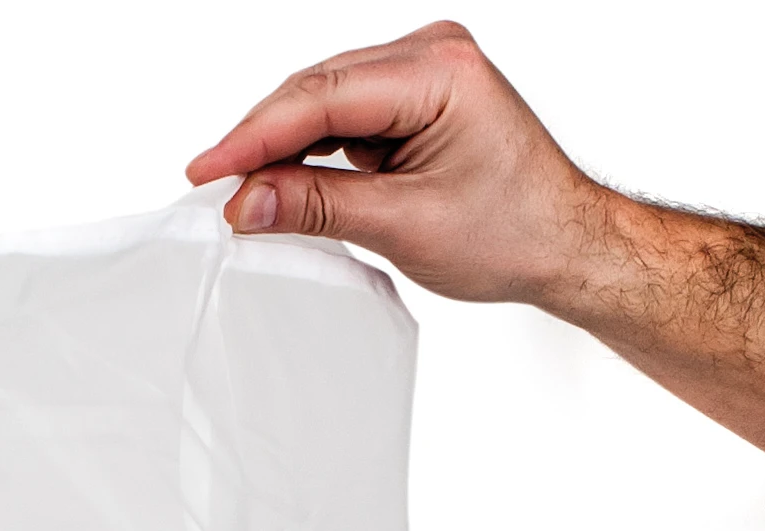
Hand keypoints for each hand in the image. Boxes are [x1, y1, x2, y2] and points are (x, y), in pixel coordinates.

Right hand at [183, 21, 608, 308]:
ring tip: (245, 196)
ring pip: (320, 102)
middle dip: (261, 143)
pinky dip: (306, 150)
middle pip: (315, 91)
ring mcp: (422, 71)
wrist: (560, 242)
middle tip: (214, 195)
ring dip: (280, 148)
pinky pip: (338, 115)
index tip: (204, 172)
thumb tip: (245, 202)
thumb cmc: (513, 229)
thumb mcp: (404, 224)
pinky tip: (283, 180)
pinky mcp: (411, 95)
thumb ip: (317, 206)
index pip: (322, 97)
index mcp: (442, 72)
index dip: (254, 137)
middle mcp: (432, 55)